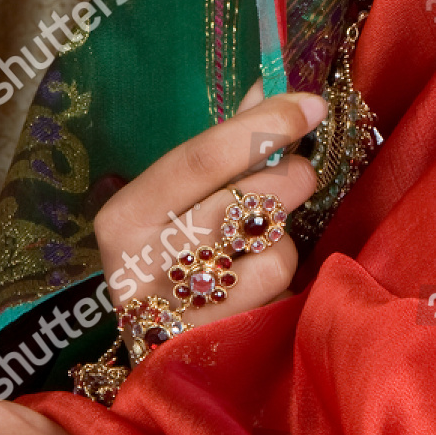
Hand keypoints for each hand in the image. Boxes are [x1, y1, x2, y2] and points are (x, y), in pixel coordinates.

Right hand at [94, 86, 325, 335]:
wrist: (157, 351)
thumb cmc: (174, 249)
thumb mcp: (183, 193)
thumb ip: (230, 138)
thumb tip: (275, 82)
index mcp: (125, 217)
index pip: (201, 157)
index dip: (264, 125)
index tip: (310, 105)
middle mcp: (142, 270)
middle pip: (244, 204)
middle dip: (291, 178)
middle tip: (302, 172)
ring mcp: (179, 320)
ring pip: (273, 253)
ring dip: (285, 238)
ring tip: (264, 240)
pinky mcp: (222, 352)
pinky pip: (283, 298)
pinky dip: (286, 282)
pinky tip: (263, 282)